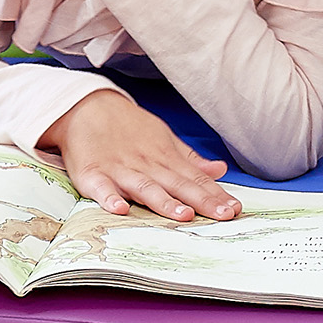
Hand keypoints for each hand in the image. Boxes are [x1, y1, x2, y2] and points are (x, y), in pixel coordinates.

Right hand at [41, 89, 239, 221]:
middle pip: (178, 186)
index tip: (235, 209)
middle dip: (202, 202)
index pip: (196, 180)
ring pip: (145, 188)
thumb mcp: (164, 140)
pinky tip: (120, 209)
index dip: (216, 195)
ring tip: (183, 214)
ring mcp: (120, 171)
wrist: (86, 107)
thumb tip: (220, 170)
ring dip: (164, 202)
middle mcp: (147, 166)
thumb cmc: (129, 129)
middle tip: (224, 215)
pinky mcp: (92, 174)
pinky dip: (109, 198)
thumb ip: (190, 160)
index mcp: (165, 160)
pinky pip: (101, 189)